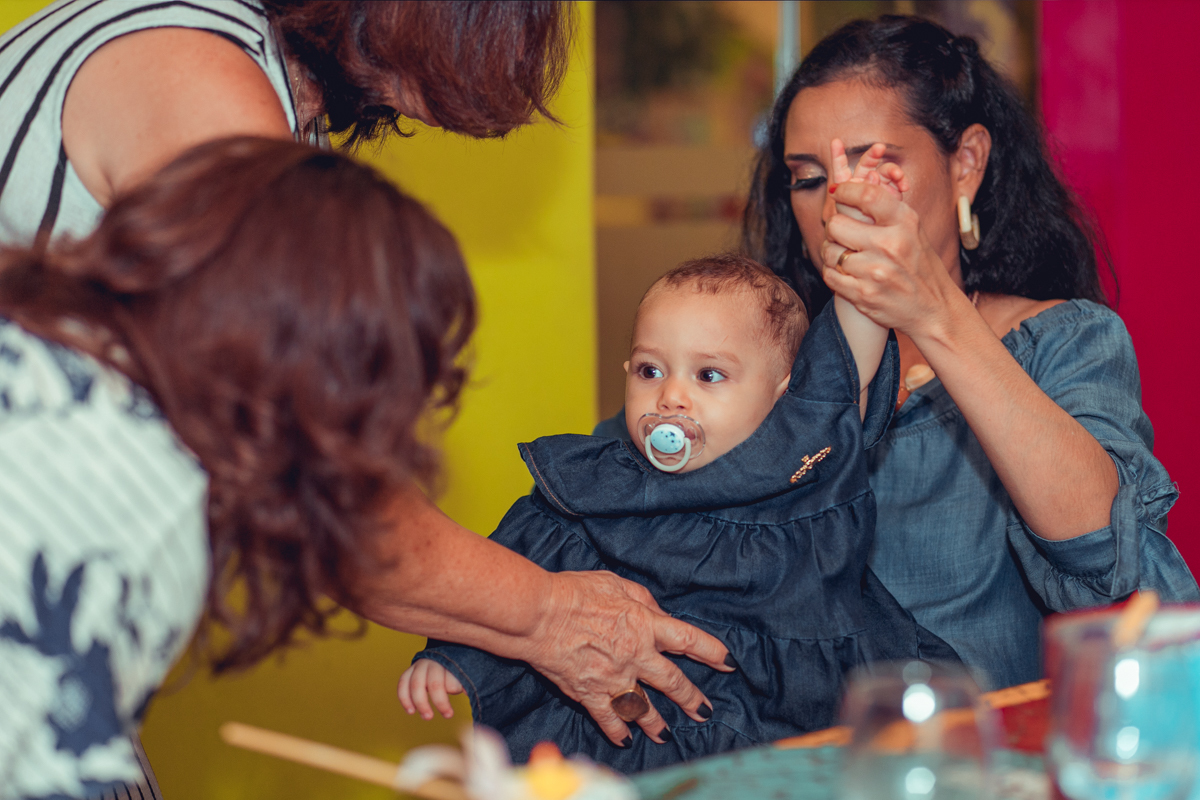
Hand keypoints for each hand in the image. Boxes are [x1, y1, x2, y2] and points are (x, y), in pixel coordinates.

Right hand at [399, 659, 464, 719]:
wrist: (444, 651)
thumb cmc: (457, 667)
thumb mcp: (466, 672)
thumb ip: (466, 682)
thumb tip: (469, 692)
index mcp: (451, 662)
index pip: (452, 680)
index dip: (456, 692)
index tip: (463, 698)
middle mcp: (434, 662)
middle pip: (434, 684)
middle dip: (440, 702)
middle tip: (448, 715)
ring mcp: (420, 665)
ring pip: (416, 685)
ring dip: (420, 703)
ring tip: (427, 717)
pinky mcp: (409, 671)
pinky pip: (403, 684)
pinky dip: (405, 698)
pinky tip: (411, 711)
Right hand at [522, 571, 732, 746]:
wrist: (538, 615)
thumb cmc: (573, 592)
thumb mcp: (615, 583)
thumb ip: (642, 600)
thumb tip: (659, 612)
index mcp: (644, 624)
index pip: (688, 640)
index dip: (711, 651)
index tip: (727, 662)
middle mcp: (635, 655)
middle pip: (673, 682)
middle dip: (692, 698)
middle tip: (704, 711)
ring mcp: (614, 678)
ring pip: (644, 707)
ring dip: (657, 723)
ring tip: (666, 734)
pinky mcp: (590, 693)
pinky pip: (609, 718)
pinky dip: (618, 731)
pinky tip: (625, 740)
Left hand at [820, 149, 960, 335]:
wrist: (934, 309)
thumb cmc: (920, 265)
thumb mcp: (912, 230)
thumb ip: (885, 209)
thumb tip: (851, 184)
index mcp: (904, 223)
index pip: (865, 195)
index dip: (845, 190)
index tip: (839, 193)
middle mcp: (890, 245)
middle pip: (837, 224)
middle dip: (835, 228)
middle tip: (843, 234)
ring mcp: (876, 272)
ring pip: (830, 252)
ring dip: (833, 253)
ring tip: (846, 256)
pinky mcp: (863, 295)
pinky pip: (830, 276)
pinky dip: (833, 274)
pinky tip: (846, 273)